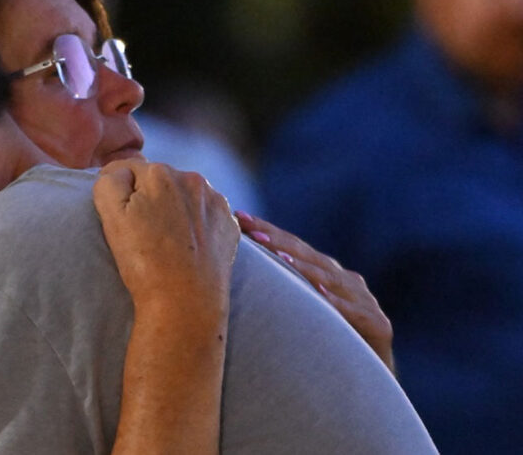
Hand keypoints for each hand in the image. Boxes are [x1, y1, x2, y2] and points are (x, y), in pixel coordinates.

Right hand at [93, 159, 238, 315]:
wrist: (185, 303)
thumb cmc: (143, 263)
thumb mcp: (111, 216)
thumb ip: (110, 180)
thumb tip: (120, 172)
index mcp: (159, 173)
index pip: (129, 170)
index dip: (120, 194)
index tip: (122, 219)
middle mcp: (191, 179)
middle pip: (159, 180)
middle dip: (150, 198)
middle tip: (143, 232)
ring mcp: (215, 201)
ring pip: (184, 196)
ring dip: (174, 208)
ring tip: (166, 241)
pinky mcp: (229, 224)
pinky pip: (205, 214)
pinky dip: (196, 224)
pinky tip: (187, 245)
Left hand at [235, 211, 394, 372]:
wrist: (370, 386)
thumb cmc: (324, 349)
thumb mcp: (298, 317)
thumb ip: (275, 296)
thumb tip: (223, 278)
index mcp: (325, 275)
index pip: (291, 248)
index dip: (266, 231)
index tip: (237, 216)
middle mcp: (345, 282)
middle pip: (308, 256)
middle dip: (278, 241)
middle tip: (250, 229)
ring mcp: (364, 301)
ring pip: (331, 279)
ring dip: (305, 268)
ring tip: (281, 257)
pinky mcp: (378, 326)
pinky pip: (354, 313)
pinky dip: (336, 303)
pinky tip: (319, 292)